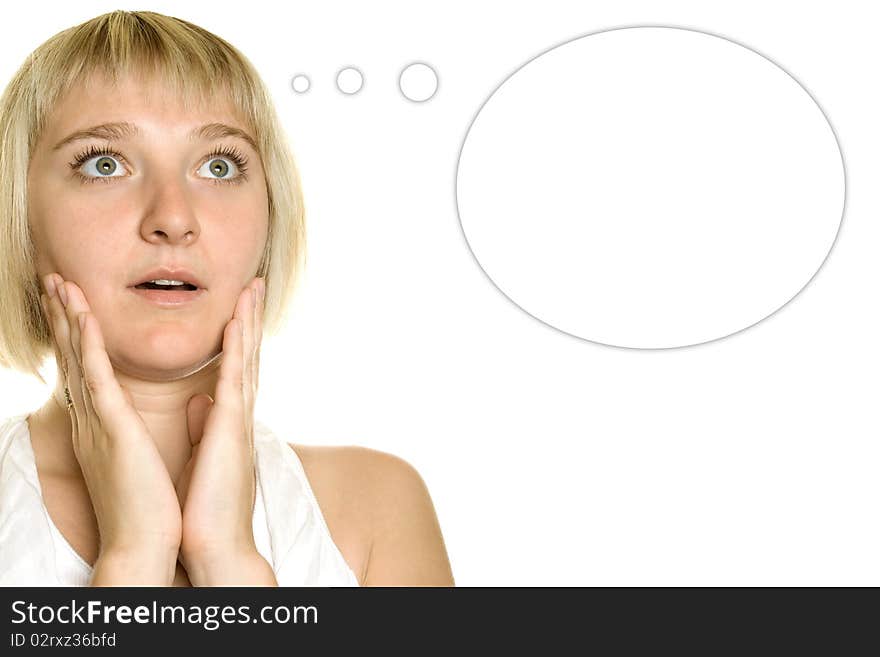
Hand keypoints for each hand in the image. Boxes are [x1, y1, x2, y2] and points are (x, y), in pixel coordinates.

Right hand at [40, 274, 182, 566]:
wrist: (144, 544)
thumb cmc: (145, 507)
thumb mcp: (136, 460)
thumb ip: (132, 433)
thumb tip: (136, 415)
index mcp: (102, 427)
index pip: (86, 371)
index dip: (76, 336)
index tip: (73, 305)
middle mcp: (92, 421)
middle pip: (73, 358)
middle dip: (63, 317)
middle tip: (53, 280)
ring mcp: (98, 424)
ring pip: (78, 360)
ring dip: (70, 319)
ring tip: (60, 283)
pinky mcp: (112, 431)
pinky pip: (97, 379)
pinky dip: (88, 346)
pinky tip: (84, 317)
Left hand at [176, 277, 264, 571]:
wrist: (216, 546)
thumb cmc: (206, 509)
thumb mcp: (201, 459)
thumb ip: (203, 426)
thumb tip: (200, 400)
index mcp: (230, 422)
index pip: (238, 369)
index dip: (241, 335)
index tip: (240, 305)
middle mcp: (240, 415)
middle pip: (250, 355)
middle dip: (251, 317)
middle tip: (255, 282)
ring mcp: (239, 420)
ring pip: (248, 358)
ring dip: (249, 320)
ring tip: (253, 286)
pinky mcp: (230, 429)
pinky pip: (234, 378)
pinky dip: (237, 347)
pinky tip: (237, 319)